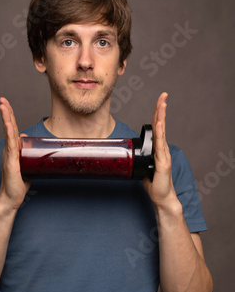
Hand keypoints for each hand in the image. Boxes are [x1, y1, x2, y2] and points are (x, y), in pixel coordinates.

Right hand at [0, 97, 30, 209]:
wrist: (11, 197)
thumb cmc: (19, 183)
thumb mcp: (26, 164)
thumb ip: (27, 152)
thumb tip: (27, 139)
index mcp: (13, 149)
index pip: (11, 129)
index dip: (10, 116)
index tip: (6, 105)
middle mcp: (9, 149)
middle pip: (8, 127)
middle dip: (6, 112)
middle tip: (2, 99)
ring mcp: (9, 154)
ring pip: (8, 132)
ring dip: (6, 118)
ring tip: (2, 105)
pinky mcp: (10, 161)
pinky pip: (10, 144)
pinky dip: (9, 133)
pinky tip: (8, 124)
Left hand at [143, 92, 177, 207]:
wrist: (162, 197)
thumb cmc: (153, 183)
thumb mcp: (142, 167)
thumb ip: (138, 159)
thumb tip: (126, 154)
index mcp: (157, 148)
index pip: (156, 127)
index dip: (157, 114)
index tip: (160, 101)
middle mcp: (162, 148)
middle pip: (161, 125)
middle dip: (161, 109)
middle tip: (164, 95)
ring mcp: (163, 154)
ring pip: (161, 132)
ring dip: (161, 117)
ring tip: (163, 104)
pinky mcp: (163, 162)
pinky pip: (160, 146)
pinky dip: (161, 133)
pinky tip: (160, 124)